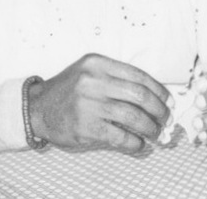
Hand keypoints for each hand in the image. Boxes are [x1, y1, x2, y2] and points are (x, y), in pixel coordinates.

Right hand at [28, 53, 172, 152]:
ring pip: (133, 116)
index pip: (138, 75)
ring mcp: (88, 104)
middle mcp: (93, 80)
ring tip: (155, 133)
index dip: (159, 90)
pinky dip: (134, 141)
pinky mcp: (85, 126)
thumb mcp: (89, 72)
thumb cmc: (68, 90)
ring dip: (150, 127)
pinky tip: (138, 143)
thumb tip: (154, 96)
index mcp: (97, 63)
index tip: (168, 101)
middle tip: (166, 119)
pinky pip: (119, 135)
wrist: (37, 108)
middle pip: (140, 95)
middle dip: (159, 110)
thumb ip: (116, 78)